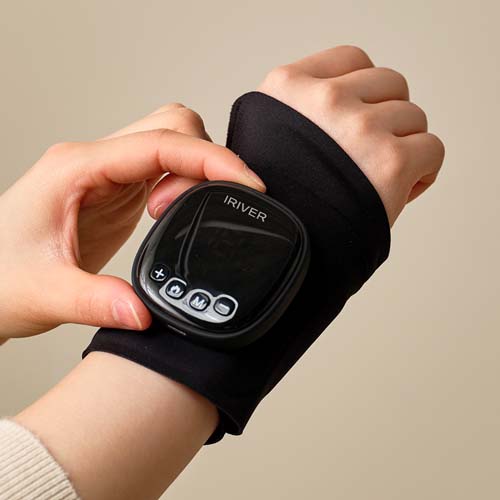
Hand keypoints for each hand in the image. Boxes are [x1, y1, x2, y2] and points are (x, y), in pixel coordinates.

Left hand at [0, 104, 264, 339]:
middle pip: (172, 127)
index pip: (159, 143)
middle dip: (206, 160)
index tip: (246, 183)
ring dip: (196, 169)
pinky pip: (165, 170)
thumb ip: (97, 300)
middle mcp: (96, 162)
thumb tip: (145, 312)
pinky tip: (179, 213)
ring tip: (186, 214)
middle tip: (204, 208)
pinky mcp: (119, 193)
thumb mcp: (43, 292)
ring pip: (172, 143)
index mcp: (77, 168)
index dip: (210, 159)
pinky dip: (187, 183)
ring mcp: (109, 175)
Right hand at [258, 45, 444, 225]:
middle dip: (387, 117)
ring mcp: (359, 128)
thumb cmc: (273, 202)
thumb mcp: (258, 138)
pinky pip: (432, 149)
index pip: (353, 60)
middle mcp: (324, 99)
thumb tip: (330, 98)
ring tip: (378, 177)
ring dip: (403, 146)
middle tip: (368, 154)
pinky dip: (423, 171)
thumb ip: (291, 110)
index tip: (356, 118)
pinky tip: (399, 188)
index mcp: (287, 87)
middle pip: (391, 84)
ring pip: (414, 116)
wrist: (280, 247)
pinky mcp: (390, 162)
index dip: (363, 91)